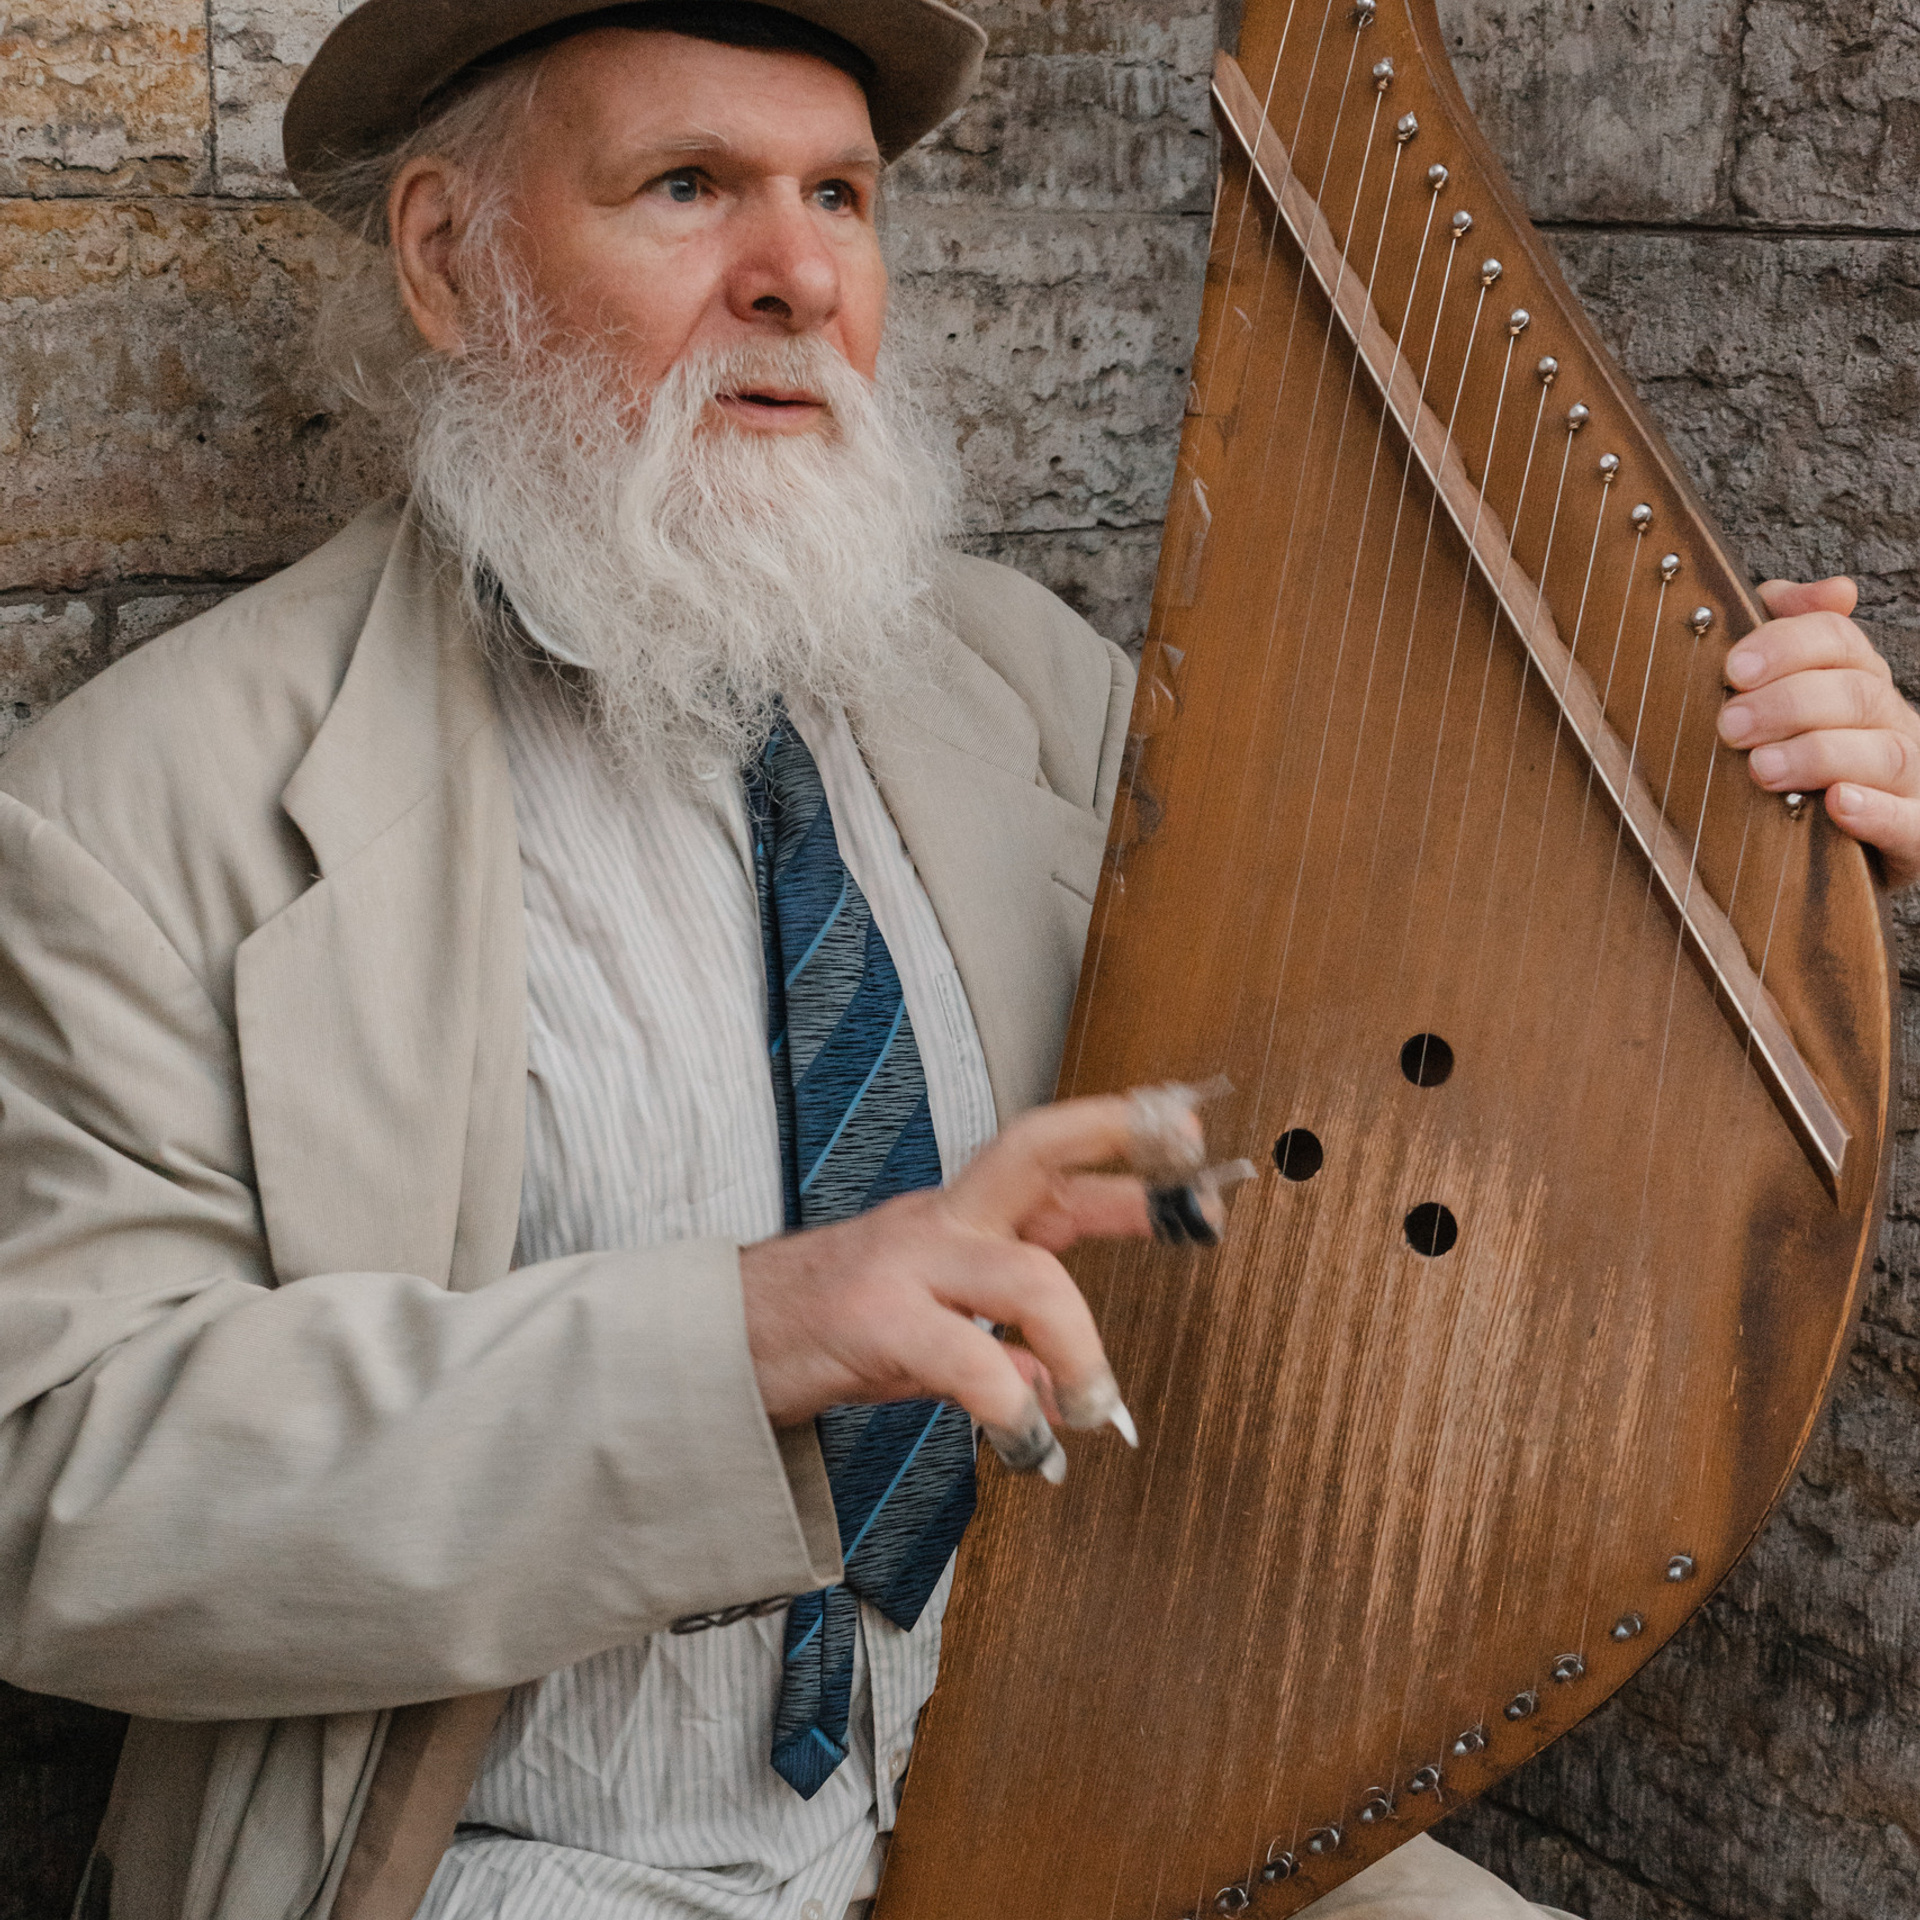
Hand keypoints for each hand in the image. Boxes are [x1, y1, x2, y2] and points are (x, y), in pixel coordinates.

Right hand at [739, 1094, 1181, 1458]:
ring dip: (1082, 1347)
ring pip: (1026, 1273)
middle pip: (1036, 1153)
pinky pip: (968, 1359)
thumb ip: (1004, 1343)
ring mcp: (904, 1263)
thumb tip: (1062, 1388)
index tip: (1187, 1139)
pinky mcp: (873, 1321)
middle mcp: (938, 1221)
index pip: (1049, 1157)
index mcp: (958, 1217)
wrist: (721, 1342)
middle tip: (1191, 1199)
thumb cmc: (830, 1328)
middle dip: (1120, 1162)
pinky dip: (1014, 1407)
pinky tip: (1031, 1447)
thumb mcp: (932, 1327)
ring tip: (1095, 1408)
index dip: (1122, 1140)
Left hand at [1718, 577, 1919, 888]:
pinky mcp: (1917, 833)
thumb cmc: (1805, 770)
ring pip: (1884, 752)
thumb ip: (1785, 641)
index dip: (1787, 645)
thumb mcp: (1785, 703)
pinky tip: (1839, 804)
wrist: (1851, 855)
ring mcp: (1911, 780)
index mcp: (1858, 683)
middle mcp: (1892, 724)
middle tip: (1730, 724)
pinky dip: (1877, 812)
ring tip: (1763, 769)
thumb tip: (1789, 590)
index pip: (1837, 641)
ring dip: (1820, 754)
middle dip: (1790, 702)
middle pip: (1857, 692)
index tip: (1732, 668)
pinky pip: (1911, 821)